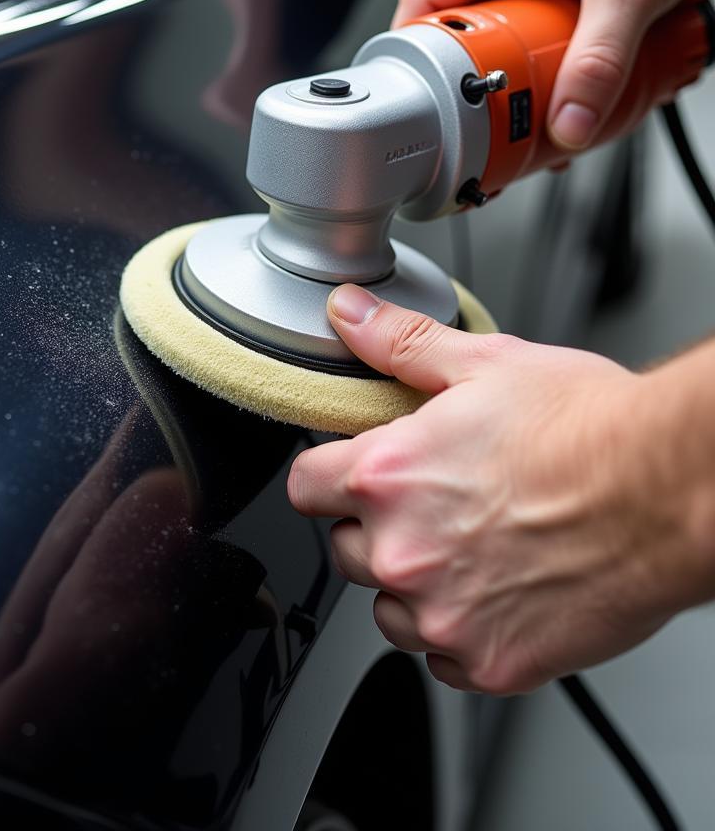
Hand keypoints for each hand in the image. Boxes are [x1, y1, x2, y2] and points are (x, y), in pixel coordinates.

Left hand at [288, 284, 710, 693]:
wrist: (670, 491)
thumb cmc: (589, 429)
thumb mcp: (483, 364)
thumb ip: (399, 343)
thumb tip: (349, 313)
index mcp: (386, 476)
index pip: (304, 487)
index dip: (328, 476)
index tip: (350, 476)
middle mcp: (403, 551)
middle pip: (344, 549)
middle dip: (377, 527)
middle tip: (435, 505)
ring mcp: (443, 614)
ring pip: (387, 610)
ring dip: (414, 584)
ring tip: (471, 547)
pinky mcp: (488, 662)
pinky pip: (441, 658)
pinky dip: (460, 631)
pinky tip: (499, 591)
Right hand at [394, 0, 714, 149]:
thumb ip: (600, 63)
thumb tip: (569, 124)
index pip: (423, 2)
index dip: (420, 59)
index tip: (436, 101)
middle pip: (455, 25)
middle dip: (473, 72)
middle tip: (491, 107)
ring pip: (490, 30)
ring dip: (508, 67)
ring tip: (528, 96)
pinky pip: (520, 26)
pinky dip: (534, 56)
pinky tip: (553, 76)